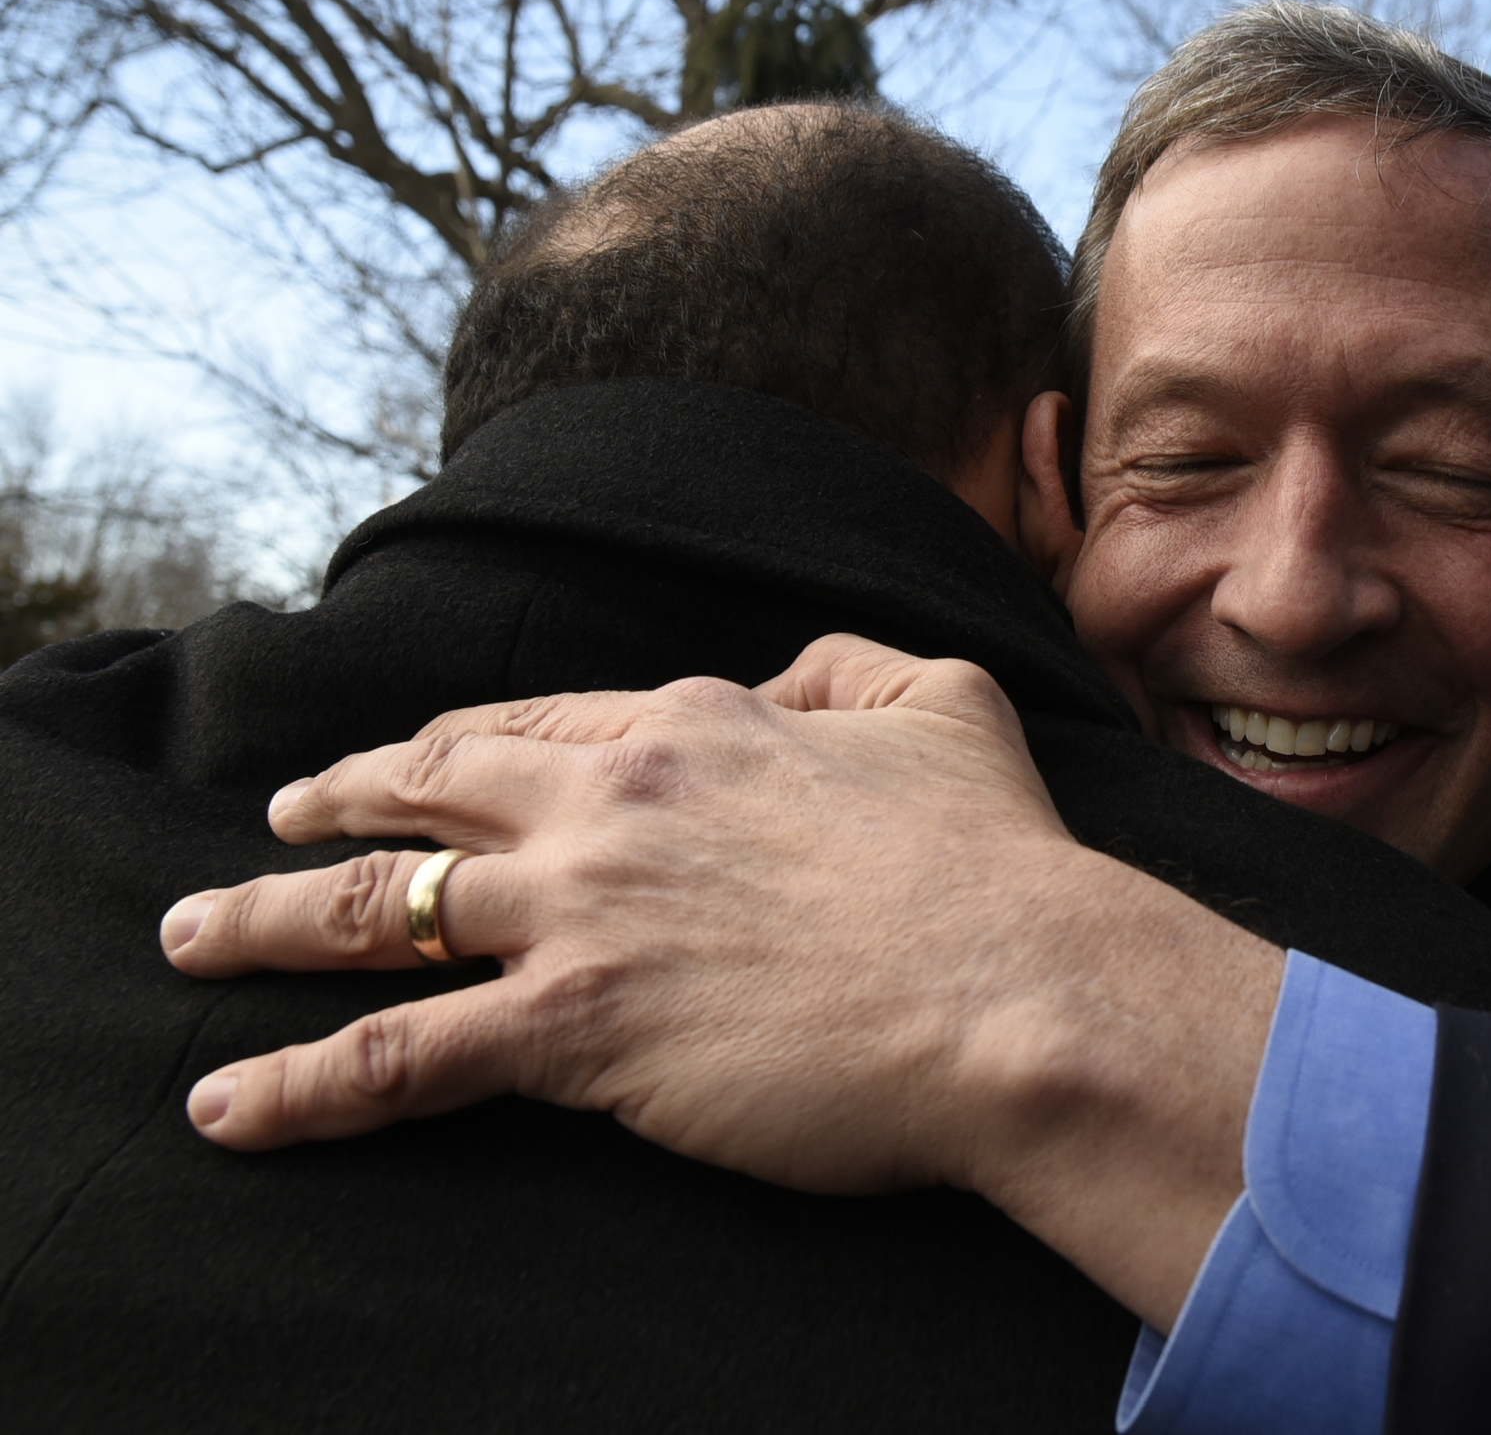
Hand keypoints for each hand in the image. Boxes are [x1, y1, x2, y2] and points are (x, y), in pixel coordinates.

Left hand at [160, 635, 1283, 1327]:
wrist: (1015, 988)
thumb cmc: (998, 859)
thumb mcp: (949, 703)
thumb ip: (852, 666)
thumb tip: (786, 680)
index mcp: (695, 725)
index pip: (534, 723)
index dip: (456, 743)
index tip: (411, 765)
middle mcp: (613, 802)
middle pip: (425, 793)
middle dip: (333, 803)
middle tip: (272, 824)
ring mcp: (582, 914)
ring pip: (376, 909)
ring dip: (264, 922)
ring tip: (192, 938)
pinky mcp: (576, 1029)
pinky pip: (400, 1058)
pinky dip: (302, 1086)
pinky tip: (231, 1106)